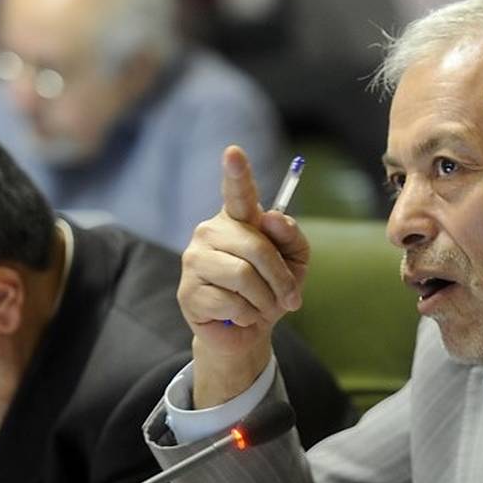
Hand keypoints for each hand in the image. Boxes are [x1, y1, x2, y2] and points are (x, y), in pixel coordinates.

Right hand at [179, 146, 309, 407]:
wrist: (249, 330)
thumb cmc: (272, 289)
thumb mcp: (295, 262)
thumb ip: (291, 237)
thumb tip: (273, 219)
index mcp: (238, 219)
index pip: (237, 192)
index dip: (236, 172)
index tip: (234, 152)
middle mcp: (211, 231)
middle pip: (256, 247)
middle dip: (281, 279)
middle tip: (290, 299)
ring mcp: (194, 259)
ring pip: (243, 276)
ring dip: (265, 300)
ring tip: (263, 308)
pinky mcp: (188, 291)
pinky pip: (230, 302)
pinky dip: (247, 315)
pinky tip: (240, 316)